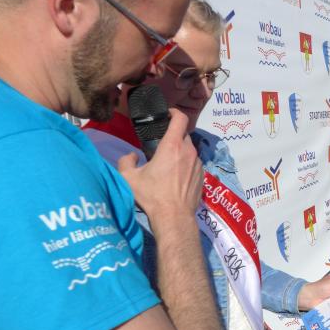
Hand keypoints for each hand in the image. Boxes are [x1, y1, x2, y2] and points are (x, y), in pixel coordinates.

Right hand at [117, 109, 201, 224]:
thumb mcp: (129, 178)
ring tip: (168, 162)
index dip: (174, 112)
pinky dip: (186, 165)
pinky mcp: (203, 177)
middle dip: (174, 135)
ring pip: (190, 150)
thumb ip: (126, 161)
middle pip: (184, 135)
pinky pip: (195, 164)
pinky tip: (176, 177)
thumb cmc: (152, 196)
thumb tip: (131, 156)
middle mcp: (189, 152)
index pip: (180, 119)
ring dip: (181, 151)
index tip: (167, 114)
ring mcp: (199, 164)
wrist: (174, 217)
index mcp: (172, 146)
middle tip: (161, 143)